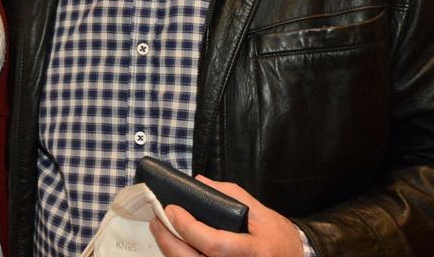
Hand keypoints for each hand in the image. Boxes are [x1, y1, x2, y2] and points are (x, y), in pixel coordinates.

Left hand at [149, 177, 303, 256]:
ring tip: (160, 230)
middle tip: (156, 220)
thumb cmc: (277, 236)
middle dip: (170, 242)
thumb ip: (229, 194)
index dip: (189, 228)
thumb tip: (198, 183)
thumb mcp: (260, 211)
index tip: (172, 209)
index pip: (214, 243)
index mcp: (254, 250)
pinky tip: (174, 245)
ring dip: (171, 251)